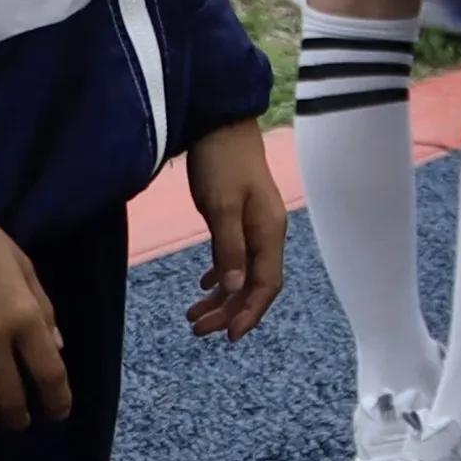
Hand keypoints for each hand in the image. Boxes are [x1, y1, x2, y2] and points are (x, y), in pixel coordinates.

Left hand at [178, 125, 288, 341]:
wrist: (221, 124)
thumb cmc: (221, 162)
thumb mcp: (221, 205)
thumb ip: (228, 248)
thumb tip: (233, 289)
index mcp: (268, 231)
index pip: (267, 284)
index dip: (250, 312)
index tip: (228, 337)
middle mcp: (267, 233)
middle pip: (255, 284)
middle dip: (229, 310)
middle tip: (196, 329)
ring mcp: (255, 225)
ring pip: (244, 274)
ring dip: (221, 297)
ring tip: (192, 315)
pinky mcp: (241, 218)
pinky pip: (236, 258)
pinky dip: (220, 276)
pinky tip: (202, 284)